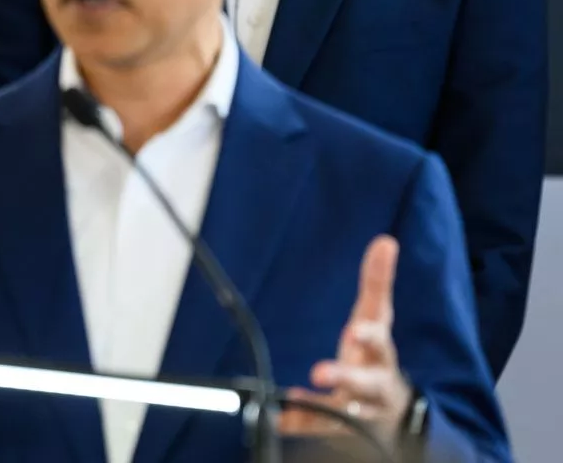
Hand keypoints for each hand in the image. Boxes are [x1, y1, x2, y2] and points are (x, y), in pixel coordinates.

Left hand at [280, 235, 413, 449]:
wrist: (391, 412)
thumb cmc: (376, 357)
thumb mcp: (376, 319)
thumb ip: (377, 283)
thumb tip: (384, 241)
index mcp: (381, 357)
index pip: (380, 345)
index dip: (369, 338)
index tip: (355, 332)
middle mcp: (374, 389)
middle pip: (365, 386)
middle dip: (345, 378)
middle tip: (319, 372)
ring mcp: (358, 412)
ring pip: (345, 414)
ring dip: (320, 408)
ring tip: (295, 401)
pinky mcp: (339, 430)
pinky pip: (317, 430)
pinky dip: (300, 424)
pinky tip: (280, 419)